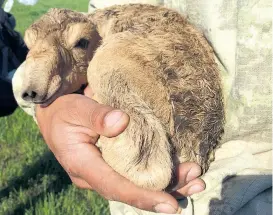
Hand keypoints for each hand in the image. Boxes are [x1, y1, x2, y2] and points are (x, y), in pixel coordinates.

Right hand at [36, 87, 204, 213]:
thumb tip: (121, 122)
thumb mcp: (75, 110)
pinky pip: (138, 173)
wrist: (59, 116)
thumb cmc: (65, 112)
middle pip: (133, 189)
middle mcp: (96, 176)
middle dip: (165, 190)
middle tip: (196, 182)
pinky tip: (181, 172)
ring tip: (197, 179)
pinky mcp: (114, 164)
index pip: (115, 186)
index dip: (142, 196)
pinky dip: (160, 173)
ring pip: (138, 183)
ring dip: (169, 183)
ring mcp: (106, 171)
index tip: (169, 205)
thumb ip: (95, 116)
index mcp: (83, 166)